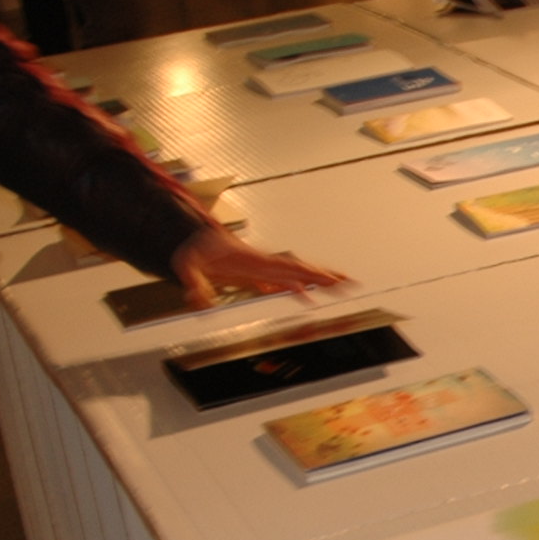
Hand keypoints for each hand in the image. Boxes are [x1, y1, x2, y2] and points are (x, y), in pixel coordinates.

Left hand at [171, 227, 349, 307]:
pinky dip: (300, 286)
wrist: (191, 239)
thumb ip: (195, 283)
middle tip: (350, 282)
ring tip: (343, 285)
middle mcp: (263, 263)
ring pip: (297, 272)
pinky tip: (307, 297)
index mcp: (252, 261)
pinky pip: (285, 279)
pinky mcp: (258, 273)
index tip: (328, 279)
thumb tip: (200, 300)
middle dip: (326, 276)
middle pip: (301, 269)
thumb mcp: (188, 266)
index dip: (308, 274)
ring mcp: (263, 267)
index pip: (286, 267)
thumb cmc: (193, 251)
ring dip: (319, 279)